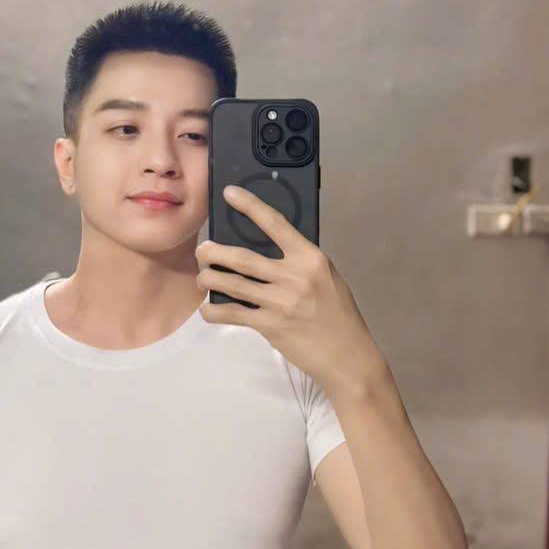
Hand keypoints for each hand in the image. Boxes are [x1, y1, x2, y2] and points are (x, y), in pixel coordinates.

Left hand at [195, 184, 383, 393]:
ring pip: (232, 284)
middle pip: (243, 257)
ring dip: (210, 279)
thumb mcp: (327, 278)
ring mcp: (280, 302)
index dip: (250, 206)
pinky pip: (233, 314)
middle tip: (202, 250)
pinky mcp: (270, 325)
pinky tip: (208, 309)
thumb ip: (300, 263)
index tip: (229, 194)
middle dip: (215, 252)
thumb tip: (269, 249)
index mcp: (310, 258)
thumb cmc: (338, 314)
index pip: (275, 224)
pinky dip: (214, 311)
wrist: (347, 355)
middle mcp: (294, 276)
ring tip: (201, 276)